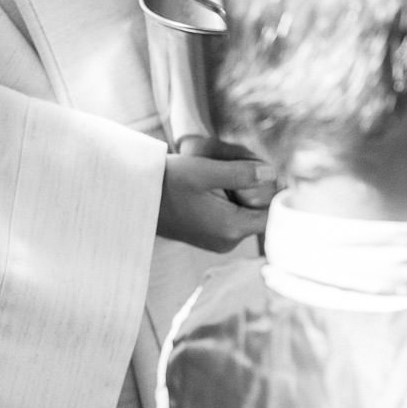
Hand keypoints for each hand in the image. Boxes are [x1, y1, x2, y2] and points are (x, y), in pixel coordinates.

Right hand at [156, 136, 276, 252]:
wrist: (132, 197)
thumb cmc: (165, 181)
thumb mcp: (203, 170)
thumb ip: (240, 173)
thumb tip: (271, 174)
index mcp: (231, 228)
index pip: (272, 213)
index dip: (273, 191)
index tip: (263, 171)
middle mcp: (228, 241)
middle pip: (260, 213)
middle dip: (256, 189)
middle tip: (241, 166)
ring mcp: (219, 242)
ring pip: (246, 214)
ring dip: (242, 194)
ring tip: (221, 174)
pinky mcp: (210, 237)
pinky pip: (232, 218)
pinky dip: (230, 201)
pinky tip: (213, 187)